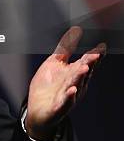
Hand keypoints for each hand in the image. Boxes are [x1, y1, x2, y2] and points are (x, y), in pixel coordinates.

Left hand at [26, 26, 104, 140]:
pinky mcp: (59, 107)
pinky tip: (72, 90)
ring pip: (76, 86)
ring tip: (84, 68)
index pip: (86, 63)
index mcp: (74, 74)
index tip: (101, 47)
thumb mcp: (54, 62)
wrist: (38, 110)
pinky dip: (69, 97)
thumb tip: (76, 30)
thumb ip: (65, 48)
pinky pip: (65, 103)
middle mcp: (75, 85)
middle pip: (83, 73)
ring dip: (80, 78)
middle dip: (89, 64)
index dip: (93, 56)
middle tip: (95, 55)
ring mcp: (68, 97)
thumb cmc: (48, 85)